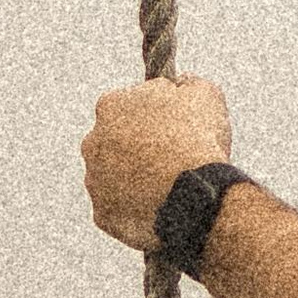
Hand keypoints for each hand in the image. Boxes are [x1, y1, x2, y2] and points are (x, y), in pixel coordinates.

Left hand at [82, 77, 232, 251]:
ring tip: (169, 185)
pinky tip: (161, 205)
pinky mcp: (102, 214)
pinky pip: (119, 209)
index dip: (154, 115)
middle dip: (138, 146)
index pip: (128, 105)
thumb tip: (182, 83)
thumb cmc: (200, 140)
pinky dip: (136, 207)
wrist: (197, 196)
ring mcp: (94, 180)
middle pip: (115, 142)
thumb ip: (188, 83)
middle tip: (171, 157)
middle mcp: (92, 142)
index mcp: (110, 106)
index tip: (173, 126)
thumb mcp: (205, 95)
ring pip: (114, 176)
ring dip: (134, 178)